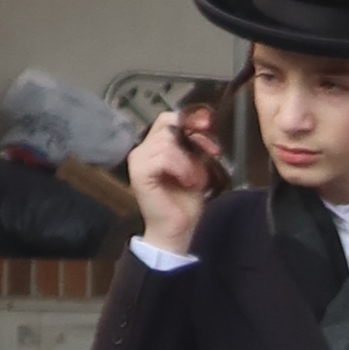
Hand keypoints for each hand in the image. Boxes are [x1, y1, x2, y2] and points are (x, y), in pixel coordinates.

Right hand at [126, 97, 227, 253]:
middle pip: (168, 127)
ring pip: (167, 142)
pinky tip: (187, 181)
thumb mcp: (196, 165)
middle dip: (194, 140)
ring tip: (194, 179)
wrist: (177, 230)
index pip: (167, 119)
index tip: (208, 124)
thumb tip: (204, 119)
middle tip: (210, 156)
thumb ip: (196, 144)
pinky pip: (164, 157)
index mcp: (153, 147)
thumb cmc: (186, 201)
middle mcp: (142, 150)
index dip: (189, 119)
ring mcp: (138, 161)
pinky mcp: (139, 174)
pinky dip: (181, 168)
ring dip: (189, 161)